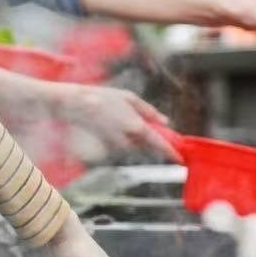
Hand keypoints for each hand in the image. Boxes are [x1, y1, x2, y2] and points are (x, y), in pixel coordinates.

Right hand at [55, 85, 180, 161]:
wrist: (75, 105)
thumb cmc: (103, 98)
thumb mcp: (129, 98)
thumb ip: (149, 111)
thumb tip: (165, 122)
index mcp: (136, 126)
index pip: (158, 144)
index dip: (170, 152)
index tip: (179, 158)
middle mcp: (127, 139)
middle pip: (147, 147)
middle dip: (152, 142)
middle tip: (155, 131)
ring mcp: (116, 144)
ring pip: (134, 146)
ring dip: (137, 138)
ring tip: (125, 119)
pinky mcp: (107, 145)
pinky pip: (122, 145)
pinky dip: (125, 138)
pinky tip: (116, 123)